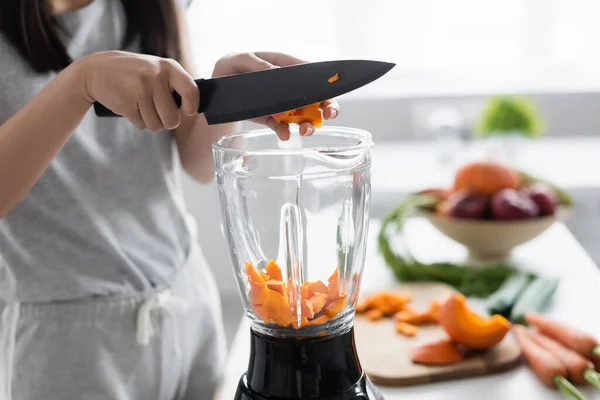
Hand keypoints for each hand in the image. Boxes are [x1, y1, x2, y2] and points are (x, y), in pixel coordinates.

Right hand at [77, 51, 198, 131]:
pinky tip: (131, 106)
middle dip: (166, 121)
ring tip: (142, 106)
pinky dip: (138, 121)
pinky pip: (141, 125)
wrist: (96, 70)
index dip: (191, 107)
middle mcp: (155, 76)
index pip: (191, 91)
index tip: (187, 111)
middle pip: (172, 119)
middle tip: (158, 112)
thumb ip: (175, 85)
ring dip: (151, 122)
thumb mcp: (156, 69)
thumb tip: (194, 109)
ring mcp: (140, 89)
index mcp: (168, 67)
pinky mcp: (126, 103)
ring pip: (156, 125)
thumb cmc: (135, 74)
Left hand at [213, 52, 339, 140]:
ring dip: (308, 124)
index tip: (329, 96)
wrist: (214, 88)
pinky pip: (282, 127)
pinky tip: (284, 135)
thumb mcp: (242, 60)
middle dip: (326, 107)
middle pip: (315, 97)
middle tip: (328, 115)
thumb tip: (276, 73)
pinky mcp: (270, 118)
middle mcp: (288, 86)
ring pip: (303, 115)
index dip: (325, 85)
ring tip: (305, 130)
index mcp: (285, 66)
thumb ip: (259, 65)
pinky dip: (285, 132)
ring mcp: (281, 104)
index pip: (312, 74)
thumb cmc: (231, 66)